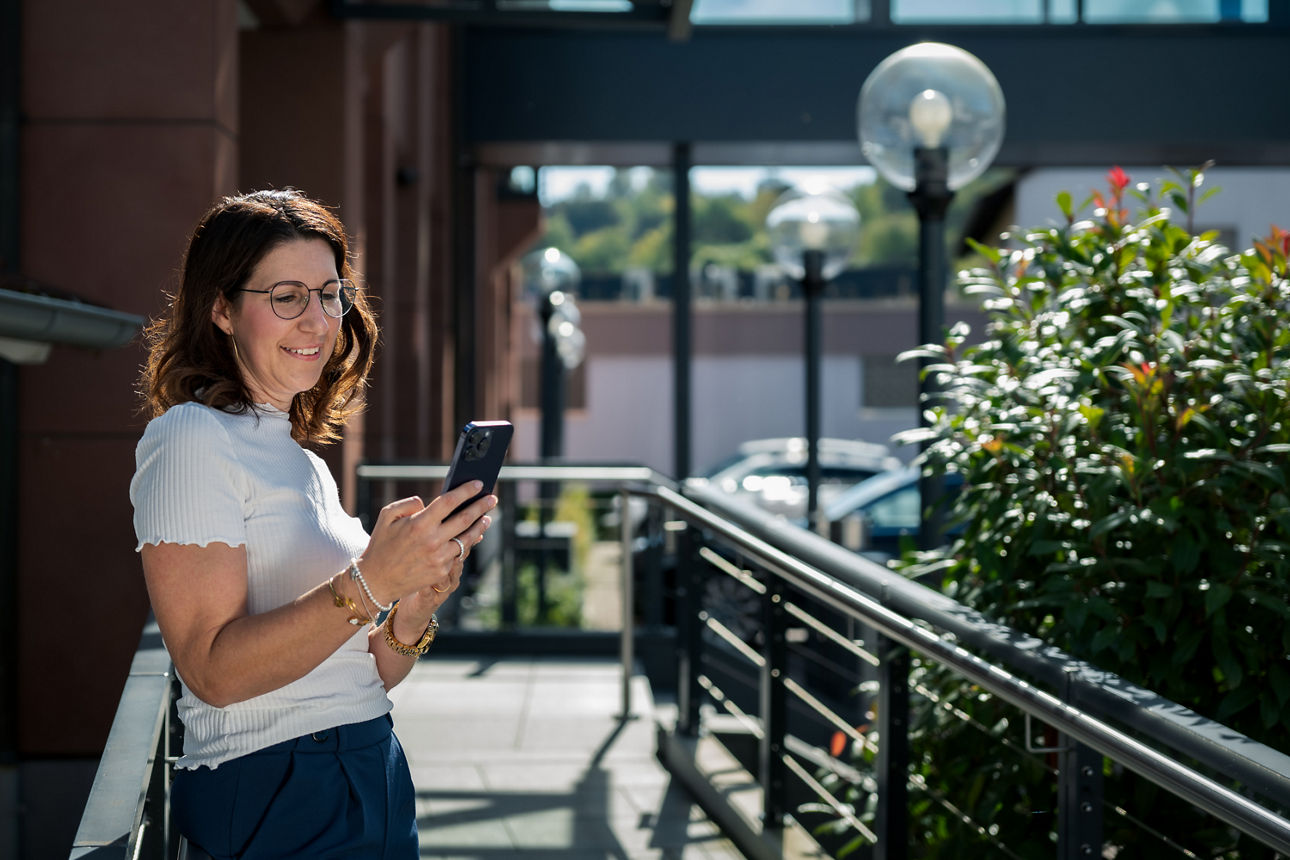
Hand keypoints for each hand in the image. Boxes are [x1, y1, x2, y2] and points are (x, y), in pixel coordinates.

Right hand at [356, 481, 495, 604]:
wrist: (376, 580)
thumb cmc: (381, 545)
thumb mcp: (387, 516)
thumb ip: (408, 504)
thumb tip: (426, 502)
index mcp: (419, 523)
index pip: (449, 501)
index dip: (466, 491)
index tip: (478, 484)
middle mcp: (432, 540)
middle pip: (465, 519)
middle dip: (482, 506)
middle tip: (492, 499)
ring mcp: (439, 558)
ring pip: (467, 539)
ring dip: (480, 527)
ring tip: (487, 518)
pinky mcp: (441, 572)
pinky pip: (458, 555)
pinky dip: (467, 544)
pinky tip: (473, 537)